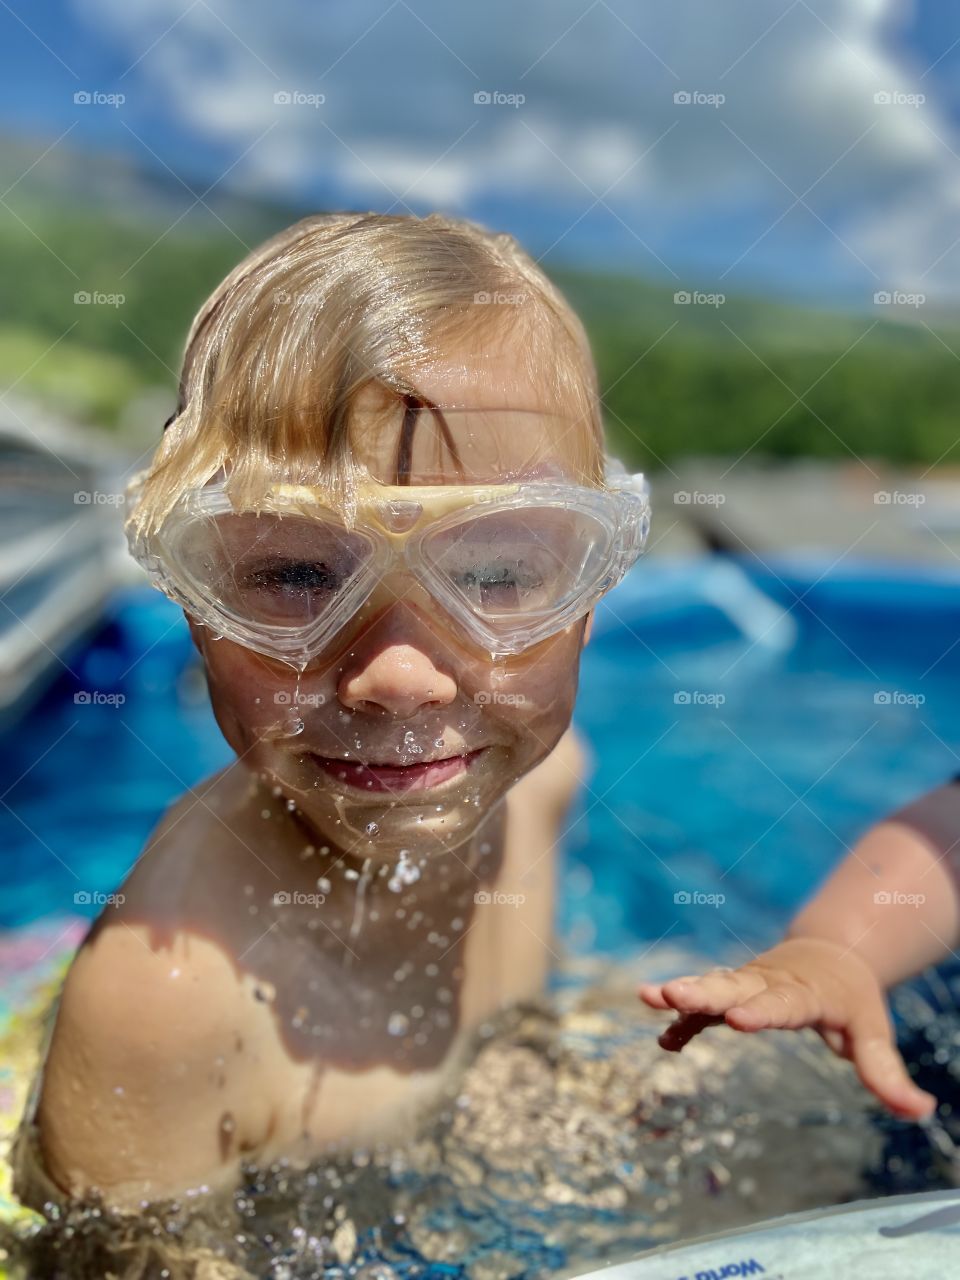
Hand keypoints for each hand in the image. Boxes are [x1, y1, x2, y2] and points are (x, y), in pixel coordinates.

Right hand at [638, 937, 936, 1120]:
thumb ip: (886, 1070)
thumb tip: (920, 1111)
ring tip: (648, 996)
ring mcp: (745, 985)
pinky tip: (664, 1040)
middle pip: (733, 985)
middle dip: (703, 991)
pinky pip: (701, 1011)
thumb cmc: (850, 998)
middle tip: (671, 993)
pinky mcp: (729, 995)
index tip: (736, 1020)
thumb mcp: (872, 1030)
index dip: (760, 1012)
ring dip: (681, 994)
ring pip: (710, 986)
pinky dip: (682, 1023)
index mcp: (804, 991)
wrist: (827, 953)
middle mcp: (768, 983)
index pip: (782, 1003)